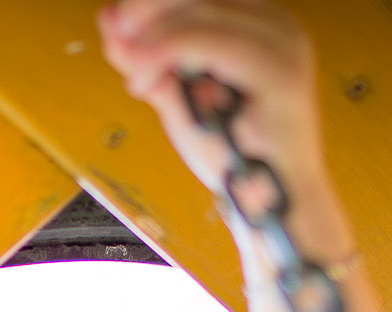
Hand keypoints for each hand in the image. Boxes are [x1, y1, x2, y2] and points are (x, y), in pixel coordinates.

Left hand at [99, 0, 382, 311]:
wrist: (272, 210)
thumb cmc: (235, 158)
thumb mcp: (178, 96)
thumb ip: (146, 58)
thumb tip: (109, 19)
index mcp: (256, 23)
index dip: (148, 5)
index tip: (114, 31)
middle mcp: (275, 24)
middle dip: (143, 15)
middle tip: (116, 45)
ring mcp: (282, 44)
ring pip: (199, 10)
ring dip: (152, 39)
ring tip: (136, 77)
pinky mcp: (280, 72)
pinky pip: (211, 41)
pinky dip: (169, 51)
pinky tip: (145, 77)